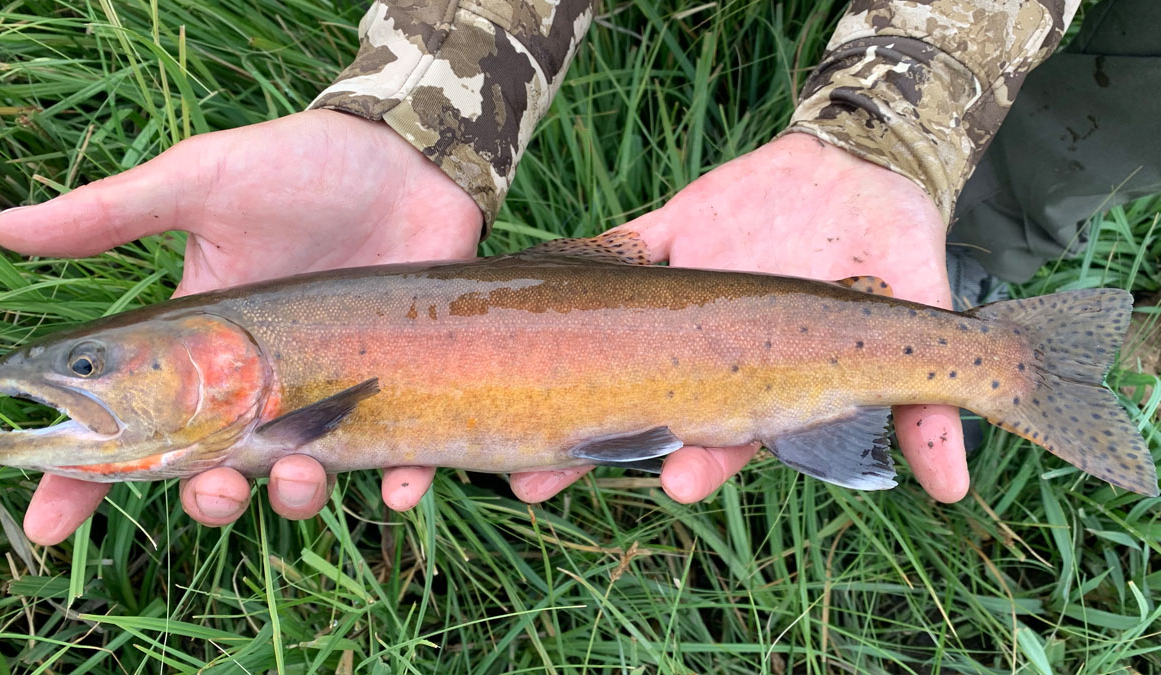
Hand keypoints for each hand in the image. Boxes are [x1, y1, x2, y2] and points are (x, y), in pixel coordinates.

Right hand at [0, 110, 481, 544]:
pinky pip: (405, 459)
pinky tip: (399, 489)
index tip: (47, 525)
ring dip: (295, 497)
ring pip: (303, 478)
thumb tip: (1, 227)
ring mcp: (335, 390)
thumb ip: (113, 214)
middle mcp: (264, 382)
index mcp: (204, 347)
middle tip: (215, 490)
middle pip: (218, 471)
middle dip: (208, 499)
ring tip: (298, 474)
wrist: (406, 156)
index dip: (85, 478)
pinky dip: (403, 485)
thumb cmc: (301, 166)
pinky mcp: (403, 387)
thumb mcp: (201, 183)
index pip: (133, 423)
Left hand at [508, 132, 967, 503]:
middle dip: (595, 447)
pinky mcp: (660, 240)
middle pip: (644, 408)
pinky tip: (521, 293)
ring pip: (611, 349)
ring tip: (505, 431)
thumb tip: (954, 487)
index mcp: (767, 376)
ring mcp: (678, 295)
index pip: (726, 434)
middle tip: (538, 479)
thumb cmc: (892, 250)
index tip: (675, 485)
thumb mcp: (918, 323)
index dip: (702, 461)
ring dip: (560, 384)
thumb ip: (928, 403)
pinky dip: (570, 269)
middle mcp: (711, 349)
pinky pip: (609, 257)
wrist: (861, 165)